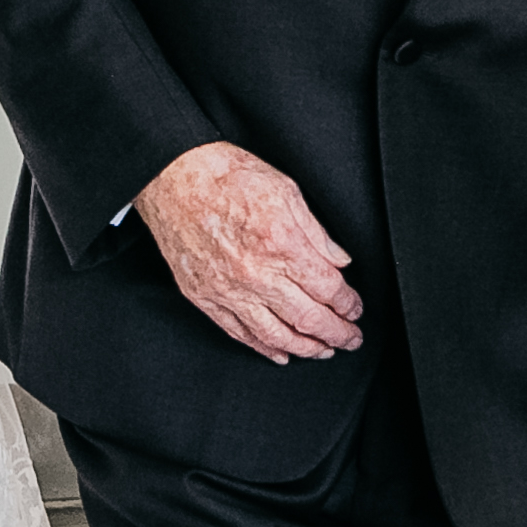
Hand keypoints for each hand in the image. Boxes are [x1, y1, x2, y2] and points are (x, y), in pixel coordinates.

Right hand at [136, 142, 362, 364]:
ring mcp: (228, 289)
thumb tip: (338, 260)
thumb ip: (316, 232)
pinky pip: (238, 332)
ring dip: (306, 348)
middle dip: (336, 333)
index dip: (348, 304)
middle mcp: (256, 273)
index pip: (328, 288)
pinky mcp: (204, 296)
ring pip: (275, 334)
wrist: (173, 175)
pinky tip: (280, 352)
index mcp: (281, 243)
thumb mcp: (285, 189)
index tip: (354, 308)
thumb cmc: (225, 174)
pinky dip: (263, 347)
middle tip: (350, 339)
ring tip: (323, 351)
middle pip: (308, 317)